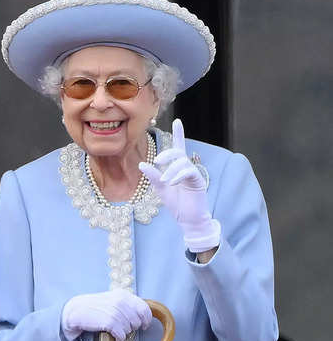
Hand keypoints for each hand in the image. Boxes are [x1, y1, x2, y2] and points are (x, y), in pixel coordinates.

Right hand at [61, 289, 151, 340]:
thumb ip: (128, 305)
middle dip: (133, 327)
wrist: (77, 311)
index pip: (144, 308)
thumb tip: (144, 315)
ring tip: (114, 328)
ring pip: (130, 329)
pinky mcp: (109, 322)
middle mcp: (121, 301)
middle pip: (138, 321)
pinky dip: (118, 337)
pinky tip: (112, 334)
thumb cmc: (96, 307)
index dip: (146, 319)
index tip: (144, 325)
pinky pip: (122, 335)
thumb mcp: (113, 300)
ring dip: (123, 332)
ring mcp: (115, 311)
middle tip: (122, 326)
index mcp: (124, 295)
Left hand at [139, 118, 220, 252]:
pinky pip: (189, 172)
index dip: (178, 134)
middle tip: (157, 160)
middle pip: (178, 152)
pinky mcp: (198, 181)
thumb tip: (142, 164)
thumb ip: (153, 176)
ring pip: (182, 162)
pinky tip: (172, 182)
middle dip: (167, 153)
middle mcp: (186, 168)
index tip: (178, 120)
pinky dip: (178, 175)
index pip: (178, 148)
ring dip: (171, 170)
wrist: (188, 220)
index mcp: (177, 168)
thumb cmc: (176, 204)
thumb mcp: (160, 189)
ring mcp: (193, 174)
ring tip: (165, 181)